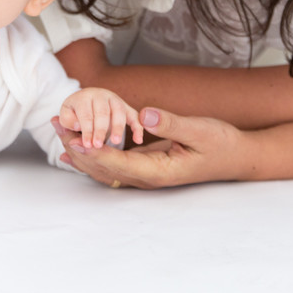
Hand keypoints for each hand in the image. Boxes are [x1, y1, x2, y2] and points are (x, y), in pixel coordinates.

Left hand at [55, 107, 244, 188]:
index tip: (75, 141)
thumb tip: (146, 114)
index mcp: (160, 172)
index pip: (120, 165)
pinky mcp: (144, 164)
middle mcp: (148, 178)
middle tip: (57, 125)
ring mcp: (145, 173)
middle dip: (79, 150)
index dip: (96, 153)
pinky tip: (78, 141)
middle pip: (105, 169)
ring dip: (81, 150)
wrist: (235, 157)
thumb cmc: (220, 144)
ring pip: (105, 168)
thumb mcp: (200, 130)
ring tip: (60, 129)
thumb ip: (172, 123)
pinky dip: (93, 151)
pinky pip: (113, 161)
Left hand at [58, 87, 144, 148]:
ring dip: (117, 128)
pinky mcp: (126, 108)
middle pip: (102, 112)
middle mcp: (101, 95)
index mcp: (84, 96)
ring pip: (119, 112)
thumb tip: (76, 125)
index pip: (86, 114)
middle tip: (98, 146)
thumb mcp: (66, 115)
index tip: (87, 144)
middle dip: (100, 130)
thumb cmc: (75, 113)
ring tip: (115, 142)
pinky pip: (134, 116)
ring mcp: (115, 100)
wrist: (88, 102)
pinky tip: (138, 140)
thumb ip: (67, 121)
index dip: (86, 130)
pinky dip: (137, 127)